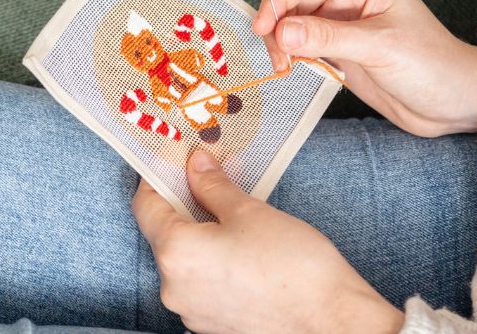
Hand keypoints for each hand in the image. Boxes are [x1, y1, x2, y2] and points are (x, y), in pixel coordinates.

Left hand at [133, 150, 404, 333]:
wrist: (330, 319)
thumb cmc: (293, 265)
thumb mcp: (249, 211)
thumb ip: (213, 185)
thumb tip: (195, 164)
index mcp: (176, 254)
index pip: (146, 205)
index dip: (158, 176)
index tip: (175, 158)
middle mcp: (174, 288)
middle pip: (165, 232)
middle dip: (187, 200)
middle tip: (213, 175)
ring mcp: (191, 310)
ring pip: (185, 258)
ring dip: (202, 230)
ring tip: (234, 211)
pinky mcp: (211, 323)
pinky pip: (201, 281)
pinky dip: (213, 258)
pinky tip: (241, 245)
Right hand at [253, 0, 476, 134]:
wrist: (454, 103)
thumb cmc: (432, 66)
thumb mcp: (380, 48)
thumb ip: (329, 38)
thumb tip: (282, 32)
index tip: (264, 26)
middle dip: (277, 19)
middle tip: (276, 53)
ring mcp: (343, 24)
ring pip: (293, 20)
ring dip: (280, 40)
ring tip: (284, 66)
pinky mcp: (339, 49)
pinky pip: (302, 42)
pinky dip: (289, 53)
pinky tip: (291, 68)